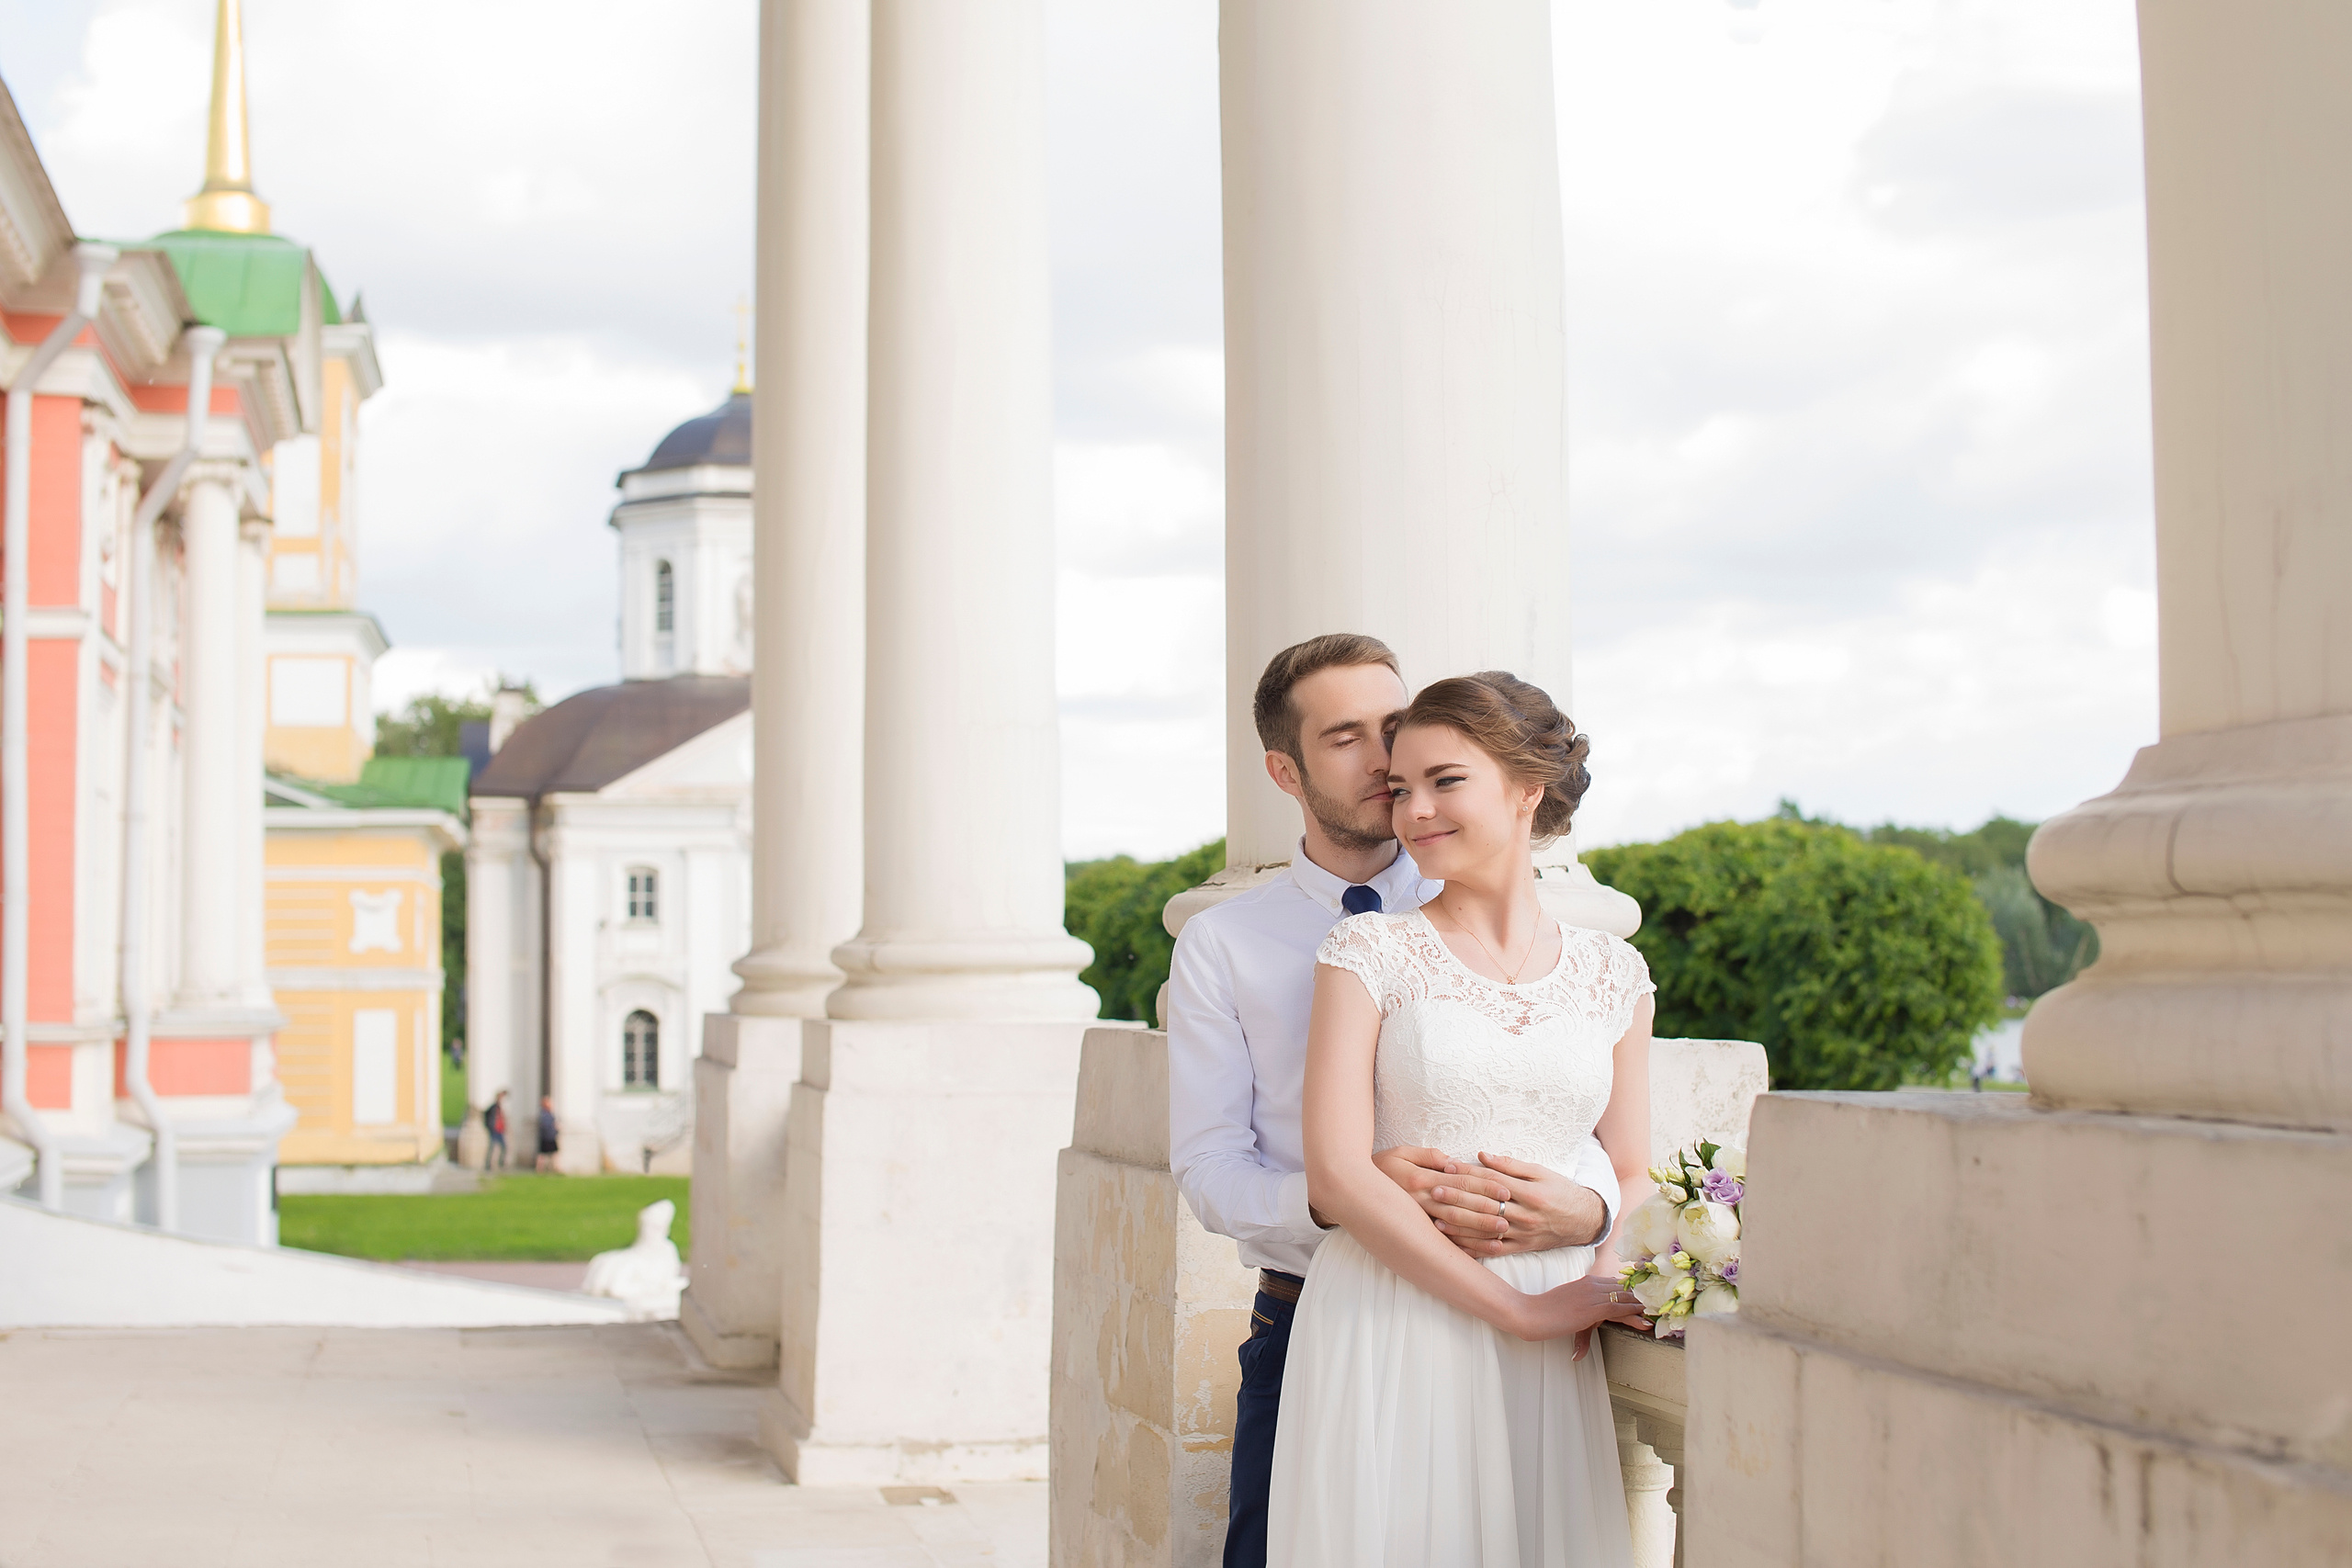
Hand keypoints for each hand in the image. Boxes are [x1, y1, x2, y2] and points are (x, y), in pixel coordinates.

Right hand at [1373, 1146, 1526, 1248]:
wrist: (1349, 1188)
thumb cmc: (1379, 1166)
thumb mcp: (1401, 1153)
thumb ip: (1428, 1156)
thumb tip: (1452, 1163)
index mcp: (1421, 1179)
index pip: (1460, 1182)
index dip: (1484, 1186)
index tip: (1505, 1190)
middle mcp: (1421, 1201)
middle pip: (1460, 1207)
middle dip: (1486, 1213)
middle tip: (1508, 1217)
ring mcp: (1417, 1219)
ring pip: (1453, 1228)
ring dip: (1477, 1234)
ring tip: (1499, 1238)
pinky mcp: (1414, 1232)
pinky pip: (1440, 1242)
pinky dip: (1460, 1248)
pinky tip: (1477, 1253)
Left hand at [1385, 1148, 1606, 1256]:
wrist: (1584, 1221)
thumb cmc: (1561, 1191)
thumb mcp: (1541, 1172)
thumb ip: (1511, 1165)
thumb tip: (1483, 1154)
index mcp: (1530, 1194)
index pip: (1493, 1182)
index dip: (1469, 1173)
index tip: (1448, 1166)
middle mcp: (1525, 1216)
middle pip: (1486, 1206)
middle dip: (1458, 1198)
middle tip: (1434, 1191)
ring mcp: (1522, 1235)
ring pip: (1486, 1231)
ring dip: (1460, 1225)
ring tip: (1437, 1218)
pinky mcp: (1521, 1248)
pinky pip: (1494, 1250)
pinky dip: (1474, 1248)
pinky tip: (1455, 1243)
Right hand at [1505, 1273, 1650, 1357]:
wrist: (1529, 1313)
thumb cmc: (1543, 1313)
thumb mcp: (1568, 1312)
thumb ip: (1580, 1322)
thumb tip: (1582, 1348)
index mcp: (1588, 1282)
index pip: (1618, 1285)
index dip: (1635, 1293)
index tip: (1650, 1298)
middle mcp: (1592, 1284)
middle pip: (1626, 1290)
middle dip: (1644, 1298)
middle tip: (1664, 1304)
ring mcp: (1592, 1295)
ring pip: (1626, 1298)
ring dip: (1644, 1306)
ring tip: (1661, 1312)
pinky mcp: (1591, 1308)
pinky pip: (1619, 1308)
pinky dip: (1634, 1314)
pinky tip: (1646, 1319)